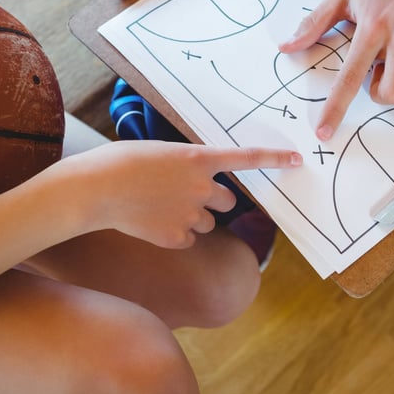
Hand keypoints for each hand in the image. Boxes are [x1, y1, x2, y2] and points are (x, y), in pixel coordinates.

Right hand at [58, 141, 300, 248]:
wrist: (95, 189)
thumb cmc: (121, 162)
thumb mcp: (159, 153)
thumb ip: (185, 165)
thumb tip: (195, 178)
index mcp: (198, 158)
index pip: (247, 158)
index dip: (275, 158)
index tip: (298, 159)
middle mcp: (202, 187)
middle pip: (227, 201)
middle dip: (212, 201)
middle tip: (184, 195)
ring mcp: (191, 214)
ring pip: (206, 222)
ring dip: (191, 217)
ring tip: (156, 207)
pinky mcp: (177, 237)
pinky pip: (188, 239)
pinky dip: (174, 234)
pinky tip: (150, 222)